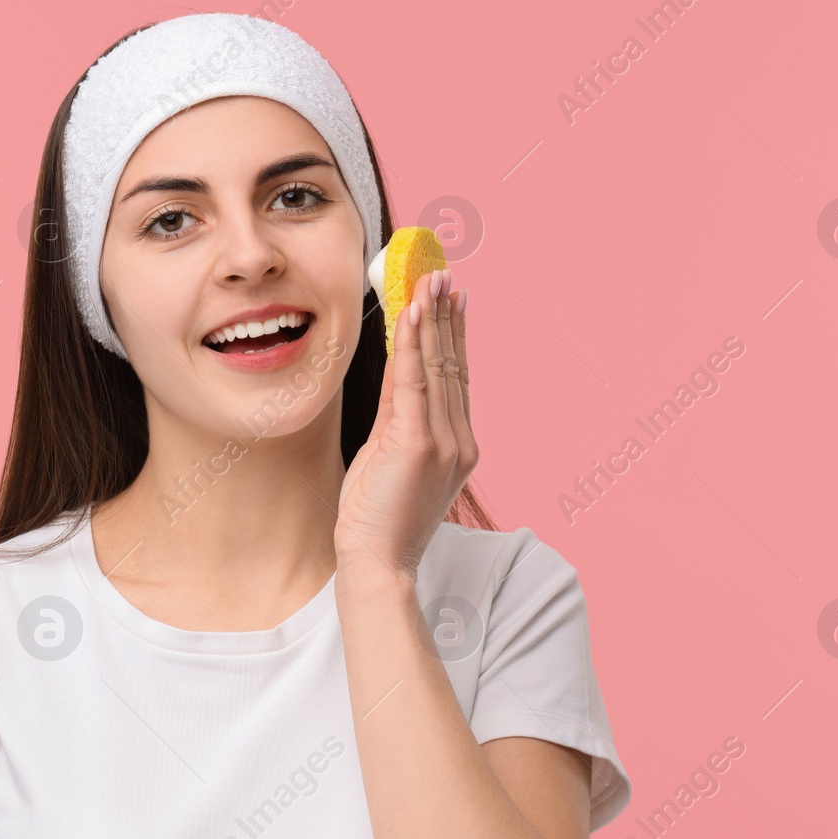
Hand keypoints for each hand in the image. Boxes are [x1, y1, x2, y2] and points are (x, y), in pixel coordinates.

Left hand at [336, 267, 476, 579]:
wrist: (377, 564)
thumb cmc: (376, 518)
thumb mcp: (389, 456)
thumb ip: (398, 415)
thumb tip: (396, 372)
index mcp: (459, 446)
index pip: (457, 378)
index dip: (454, 335)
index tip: (452, 299)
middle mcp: (461, 441)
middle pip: (453, 364)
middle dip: (446, 316)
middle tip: (442, 274)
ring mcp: (444, 442)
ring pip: (437, 366)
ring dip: (431, 318)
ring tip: (430, 280)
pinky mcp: (419, 444)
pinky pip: (414, 381)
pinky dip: (412, 343)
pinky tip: (411, 313)